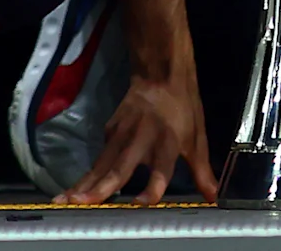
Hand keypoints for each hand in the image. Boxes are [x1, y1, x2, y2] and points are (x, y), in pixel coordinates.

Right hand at [63, 70, 215, 205]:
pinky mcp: (109, 130)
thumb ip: (202, 171)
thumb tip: (212, 198)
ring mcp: (120, 134)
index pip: (160, 169)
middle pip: (118, 167)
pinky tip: (79, 186)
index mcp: (167, 142)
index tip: (140, 203)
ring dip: (84, 182)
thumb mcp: (197, 140)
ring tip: (67, 199)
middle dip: (99, 187)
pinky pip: (101, 156)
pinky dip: (90, 173)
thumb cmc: (182, 110)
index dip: (152, 186)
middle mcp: (140, 139)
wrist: (159, 78)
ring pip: (101, 163)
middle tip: (80, 202)